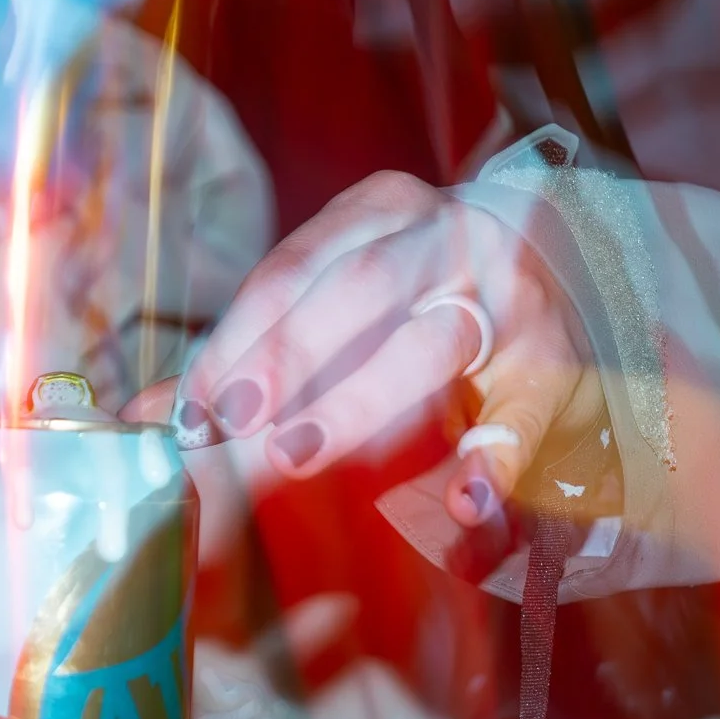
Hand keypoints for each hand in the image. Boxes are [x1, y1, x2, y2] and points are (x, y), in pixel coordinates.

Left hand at [131, 172, 602, 531]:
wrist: (576, 278)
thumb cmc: (420, 299)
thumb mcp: (342, 298)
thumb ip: (252, 349)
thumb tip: (143, 413)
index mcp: (382, 212)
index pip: (294, 268)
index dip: (236, 336)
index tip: (192, 403)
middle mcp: (450, 237)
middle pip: (359, 288)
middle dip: (288, 356)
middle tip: (233, 417)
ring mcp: (511, 299)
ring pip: (430, 343)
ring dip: (355, 403)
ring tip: (291, 455)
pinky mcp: (557, 369)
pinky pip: (523, 417)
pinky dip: (491, 462)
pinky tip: (456, 506)